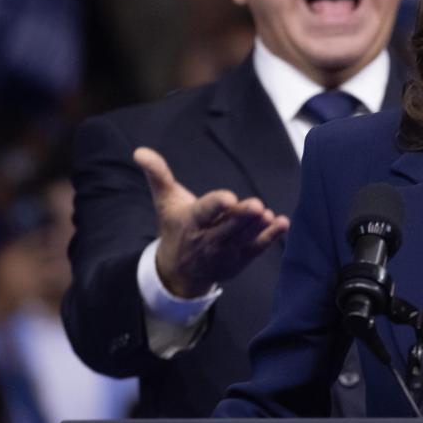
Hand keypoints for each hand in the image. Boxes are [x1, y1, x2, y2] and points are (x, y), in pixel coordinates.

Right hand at [134, 147, 288, 297]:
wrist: (178, 271)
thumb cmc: (175, 227)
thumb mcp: (165, 201)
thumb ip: (158, 174)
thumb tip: (140, 151)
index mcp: (190, 221)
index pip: (204, 212)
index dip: (216, 205)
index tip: (229, 198)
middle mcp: (208, 238)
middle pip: (227, 226)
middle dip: (241, 217)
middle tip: (257, 206)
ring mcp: (225, 251)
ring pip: (243, 238)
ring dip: (257, 227)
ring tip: (268, 215)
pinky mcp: (240, 259)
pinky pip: (256, 248)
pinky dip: (270, 237)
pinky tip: (282, 224)